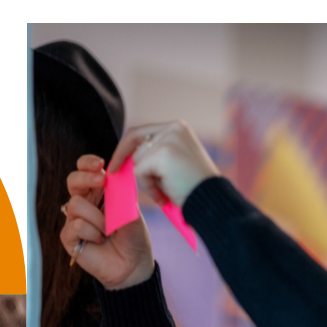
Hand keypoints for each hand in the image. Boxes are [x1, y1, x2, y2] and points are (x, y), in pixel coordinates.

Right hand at [63, 155, 155, 290]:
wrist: (133, 265)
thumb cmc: (133, 238)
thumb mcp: (131, 211)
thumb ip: (121, 193)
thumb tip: (113, 175)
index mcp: (100, 193)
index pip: (86, 171)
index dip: (88, 163)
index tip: (100, 164)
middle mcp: (85, 204)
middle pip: (73, 181)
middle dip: (86, 178)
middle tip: (101, 181)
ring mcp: (75, 220)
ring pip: (76, 204)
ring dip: (97, 217)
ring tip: (108, 230)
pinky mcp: (69, 238)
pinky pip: (76, 225)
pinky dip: (92, 232)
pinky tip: (99, 240)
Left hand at [106, 120, 220, 210]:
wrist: (211, 199)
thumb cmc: (195, 187)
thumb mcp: (176, 162)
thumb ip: (156, 154)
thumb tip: (128, 160)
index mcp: (177, 127)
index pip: (141, 131)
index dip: (125, 148)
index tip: (115, 163)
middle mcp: (173, 128)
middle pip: (135, 144)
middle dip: (129, 163)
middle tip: (123, 178)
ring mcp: (168, 139)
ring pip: (137, 160)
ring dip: (146, 181)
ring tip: (165, 192)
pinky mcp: (163, 153)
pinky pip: (140, 172)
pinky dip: (149, 188)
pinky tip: (164, 195)